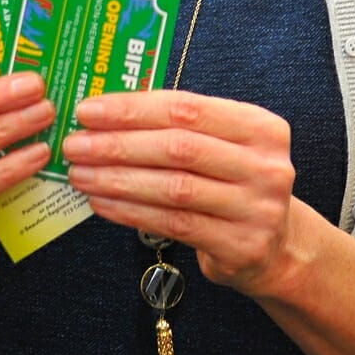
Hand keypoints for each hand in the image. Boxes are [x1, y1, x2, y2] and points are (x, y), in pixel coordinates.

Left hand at [62, 90, 295, 295]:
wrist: (277, 244)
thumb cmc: (234, 181)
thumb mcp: (223, 143)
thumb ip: (179, 125)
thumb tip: (107, 112)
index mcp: (260, 126)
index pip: (186, 107)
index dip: (133, 108)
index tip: (89, 110)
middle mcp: (264, 165)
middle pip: (178, 147)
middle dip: (118, 144)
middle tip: (76, 144)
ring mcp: (256, 208)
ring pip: (173, 188)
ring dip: (117, 179)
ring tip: (80, 173)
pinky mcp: (240, 246)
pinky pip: (173, 225)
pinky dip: (130, 212)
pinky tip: (102, 202)